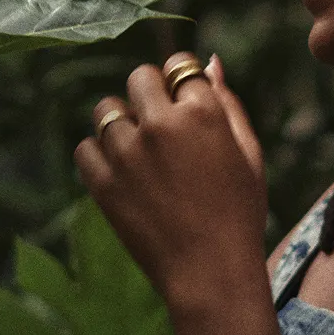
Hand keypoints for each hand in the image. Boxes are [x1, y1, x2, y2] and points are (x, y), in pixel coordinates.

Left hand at [74, 53, 267, 304]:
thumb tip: (210, 61)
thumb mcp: (248, 154)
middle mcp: (160, 124)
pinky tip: (121, 171)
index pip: (179, 64)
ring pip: (106, 109)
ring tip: (139, 151)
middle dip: (150, 93)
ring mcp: (127, 153)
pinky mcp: (103, 183)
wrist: (211, 273)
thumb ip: (229, 103)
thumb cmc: (239, 213)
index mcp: (202, 112)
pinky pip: (85, 148)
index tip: (184, 101)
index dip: (182, 80)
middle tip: (162, 125)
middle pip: (138, 77)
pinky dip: (99, 154)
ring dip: (121, 122)